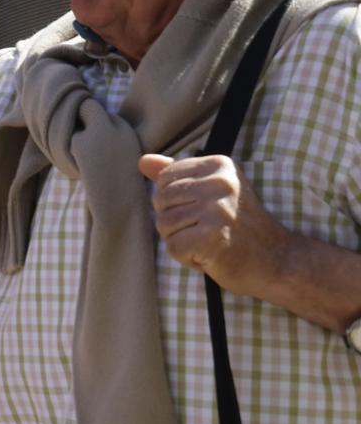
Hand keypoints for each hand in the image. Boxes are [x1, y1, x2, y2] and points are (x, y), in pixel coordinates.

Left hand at [140, 153, 291, 297]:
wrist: (281, 262)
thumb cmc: (242, 228)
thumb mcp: (214, 193)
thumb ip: (178, 176)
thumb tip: (142, 161)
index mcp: (219, 165)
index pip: (165, 178)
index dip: (176, 202)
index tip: (207, 212)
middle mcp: (219, 183)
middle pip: (160, 200)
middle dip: (175, 222)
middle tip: (208, 231)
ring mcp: (216, 210)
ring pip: (163, 224)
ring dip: (181, 241)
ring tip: (210, 243)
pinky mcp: (212, 237)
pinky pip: (173, 247)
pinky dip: (187, 258)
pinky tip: (211, 257)